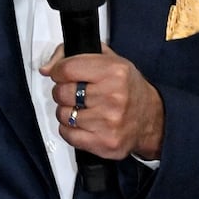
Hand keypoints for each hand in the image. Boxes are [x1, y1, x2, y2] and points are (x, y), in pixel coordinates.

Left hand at [40, 43, 164, 160]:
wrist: (152, 119)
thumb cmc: (128, 88)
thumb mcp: (109, 61)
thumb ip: (74, 55)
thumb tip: (46, 68)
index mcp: (114, 71)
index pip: (67, 68)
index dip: (58, 71)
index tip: (61, 74)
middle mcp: (113, 96)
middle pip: (62, 92)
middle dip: (63, 92)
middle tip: (74, 93)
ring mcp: (109, 122)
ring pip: (63, 114)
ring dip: (67, 111)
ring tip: (82, 109)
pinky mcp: (104, 143)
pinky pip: (68, 134)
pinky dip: (70, 129)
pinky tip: (83, 124)